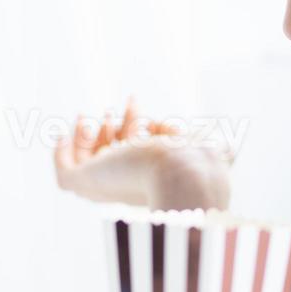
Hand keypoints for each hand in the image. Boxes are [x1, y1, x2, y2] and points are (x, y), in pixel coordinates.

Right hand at [52, 95, 231, 208]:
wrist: (182, 176)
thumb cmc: (198, 163)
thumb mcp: (212, 150)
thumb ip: (221, 150)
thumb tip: (229, 147)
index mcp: (155, 182)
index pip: (137, 154)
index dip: (133, 125)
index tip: (137, 104)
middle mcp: (130, 187)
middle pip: (113, 156)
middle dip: (114, 128)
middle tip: (118, 109)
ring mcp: (107, 187)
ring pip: (89, 165)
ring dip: (88, 139)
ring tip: (91, 118)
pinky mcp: (86, 185)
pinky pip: (65, 173)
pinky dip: (61, 154)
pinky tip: (63, 134)